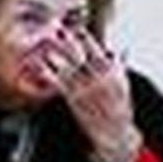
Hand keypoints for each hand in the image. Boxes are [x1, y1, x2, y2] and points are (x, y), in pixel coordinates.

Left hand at [39, 26, 140, 161]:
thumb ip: (119, 66)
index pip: (96, 50)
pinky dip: (47, 72)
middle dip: (66, 39)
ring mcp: (85, 88)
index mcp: (110, 72)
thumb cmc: (119, 109)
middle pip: (79, 54)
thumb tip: (120, 49)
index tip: (74, 27)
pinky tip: (38, 64)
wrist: (116, 134)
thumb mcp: (124, 85)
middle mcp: (97, 78)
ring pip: (66, 65)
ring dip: (53, 51)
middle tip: (54, 27)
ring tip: (42, 40)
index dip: (84, 37)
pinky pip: (58, 83)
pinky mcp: (74, 99)